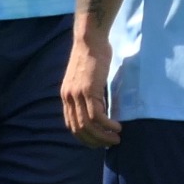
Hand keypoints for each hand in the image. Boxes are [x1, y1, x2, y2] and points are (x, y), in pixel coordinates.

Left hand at [60, 31, 120, 147]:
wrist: (89, 39)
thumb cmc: (91, 56)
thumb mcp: (85, 78)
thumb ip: (87, 94)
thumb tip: (99, 107)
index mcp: (66, 96)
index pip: (71, 124)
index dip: (84, 137)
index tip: (97, 142)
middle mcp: (69, 97)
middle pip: (79, 129)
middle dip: (94, 140)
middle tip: (108, 144)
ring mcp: (77, 94)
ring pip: (88, 125)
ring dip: (103, 136)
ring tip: (116, 138)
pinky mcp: (88, 90)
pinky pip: (97, 115)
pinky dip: (108, 125)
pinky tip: (117, 127)